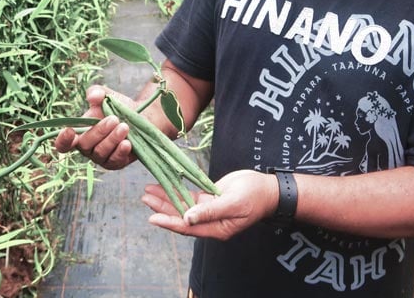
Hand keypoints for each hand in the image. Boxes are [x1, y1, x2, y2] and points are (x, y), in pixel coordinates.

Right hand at [53, 85, 136, 169]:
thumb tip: (93, 96)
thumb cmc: (117, 107)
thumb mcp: (107, 96)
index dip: (62, 140)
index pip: (63, 144)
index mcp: (79, 133)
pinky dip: (120, 151)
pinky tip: (127, 143)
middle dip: (98, 131)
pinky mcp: (116, 163)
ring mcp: (101, 157)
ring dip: (112, 139)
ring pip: (100, 153)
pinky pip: (115, 161)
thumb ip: (97, 92)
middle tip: (114, 119)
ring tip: (124, 126)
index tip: (69, 130)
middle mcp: (87, 148)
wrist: (140, 116)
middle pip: (84, 145)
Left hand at [141, 170, 277, 240]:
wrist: (268, 188)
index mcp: (217, 228)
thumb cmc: (255, 196)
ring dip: (166, 198)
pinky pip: (190, 196)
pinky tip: (166, 184)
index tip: (152, 218)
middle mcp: (210, 222)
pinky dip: (178, 190)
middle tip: (144, 197)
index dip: (169, 222)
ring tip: (148, 190)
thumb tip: (188, 218)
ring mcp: (209, 210)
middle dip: (162, 207)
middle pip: (181, 216)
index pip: (188, 228)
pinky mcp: (210, 198)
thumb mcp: (234, 203)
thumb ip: (211, 211)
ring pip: (183, 205)